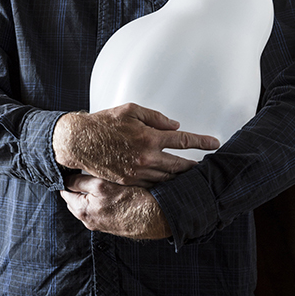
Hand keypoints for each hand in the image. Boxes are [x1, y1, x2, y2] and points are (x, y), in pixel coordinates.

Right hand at [52, 102, 218, 186]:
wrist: (80, 142)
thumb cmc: (104, 123)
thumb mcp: (131, 111)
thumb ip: (155, 118)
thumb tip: (175, 125)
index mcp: (149, 137)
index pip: (182, 140)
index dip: (201, 141)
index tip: (214, 143)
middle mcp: (146, 157)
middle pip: (179, 164)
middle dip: (195, 166)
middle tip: (207, 167)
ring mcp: (138, 172)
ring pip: (167, 177)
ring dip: (181, 177)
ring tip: (193, 175)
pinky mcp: (129, 181)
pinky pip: (153, 184)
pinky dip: (164, 183)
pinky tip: (171, 182)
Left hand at [60, 173, 170, 239]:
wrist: (155, 217)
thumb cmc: (131, 201)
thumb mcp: (102, 185)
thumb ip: (81, 181)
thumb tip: (66, 178)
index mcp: (82, 210)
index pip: (65, 190)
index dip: (67, 175)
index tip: (71, 165)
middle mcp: (88, 220)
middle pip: (75, 197)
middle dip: (77, 184)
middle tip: (86, 168)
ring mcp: (99, 223)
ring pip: (88, 201)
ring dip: (90, 191)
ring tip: (101, 177)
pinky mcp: (110, 222)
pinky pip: (99, 207)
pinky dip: (100, 198)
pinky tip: (111, 188)